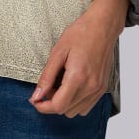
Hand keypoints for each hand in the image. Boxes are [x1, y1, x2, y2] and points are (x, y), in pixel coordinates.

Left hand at [28, 0, 127, 117]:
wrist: (103, 26)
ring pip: (76, 111)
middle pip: (66, 110)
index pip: (58, 106)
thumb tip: (37, 96)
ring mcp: (98, 89)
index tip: (35, 100)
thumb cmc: (80, 34)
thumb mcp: (58, 52)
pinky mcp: (103, 88)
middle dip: (52, 102)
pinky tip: (72, 85)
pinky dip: (76, 101)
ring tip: (61, 83)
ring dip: (65, 102)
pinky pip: (86, 106)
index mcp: (78, 77)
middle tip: (48, 84)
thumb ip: (47, 77)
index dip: (43, 107)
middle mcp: (90, 87)